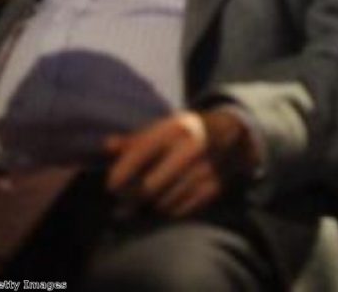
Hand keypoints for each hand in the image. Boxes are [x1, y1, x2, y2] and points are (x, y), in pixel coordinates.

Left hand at [105, 109, 257, 218]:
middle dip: (131, 199)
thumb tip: (106, 147)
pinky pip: (180, 210)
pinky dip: (168, 209)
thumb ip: (135, 139)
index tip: (112, 185)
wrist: (231, 134)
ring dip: (149, 206)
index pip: (138, 157)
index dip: (118, 177)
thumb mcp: (163, 127)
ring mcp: (204, 170)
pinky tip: (165, 201)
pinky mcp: (213, 187)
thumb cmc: (186, 132)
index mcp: (175, 130)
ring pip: (162, 203)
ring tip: (144, 203)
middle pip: (148, 188)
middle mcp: (191, 149)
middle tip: (123, 204)